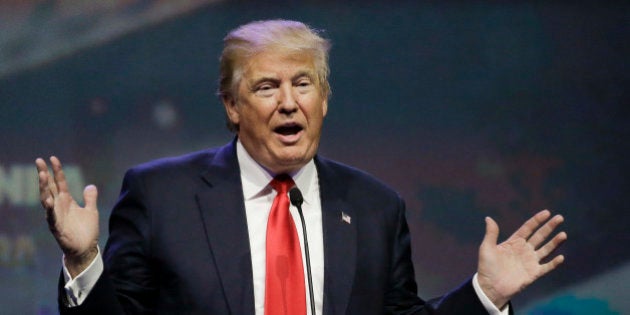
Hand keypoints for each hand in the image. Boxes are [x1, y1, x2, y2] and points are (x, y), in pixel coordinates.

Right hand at [36, 156, 99, 276]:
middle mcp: (59, 206)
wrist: (85, 248)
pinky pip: (51, 216)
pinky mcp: (56, 226)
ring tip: (41, 175)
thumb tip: (91, 185)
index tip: (53, 158)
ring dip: (43, 187)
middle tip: (39, 161)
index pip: (60, 182)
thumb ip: (90, 198)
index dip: (57, 170)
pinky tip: (47, 200)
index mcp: (67, 201)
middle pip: (49, 187)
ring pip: (47, 198)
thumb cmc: (86, 230)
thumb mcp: (91, 211)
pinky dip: (49, 208)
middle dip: (44, 174)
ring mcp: (56, 215)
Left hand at [477, 210, 566, 308]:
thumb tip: (488, 218)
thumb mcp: (487, 248)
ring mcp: (530, 261)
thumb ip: (491, 233)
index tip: (547, 212)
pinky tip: (560, 257)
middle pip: (539, 236)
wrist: (490, 287)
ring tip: (563, 234)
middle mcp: (524, 250)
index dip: (537, 220)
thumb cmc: (487, 267)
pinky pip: (546, 267)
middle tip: (560, 218)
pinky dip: (554, 263)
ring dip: (555, 242)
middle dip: (549, 227)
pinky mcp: (533, 273)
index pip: (528, 228)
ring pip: (546, 249)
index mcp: (514, 242)